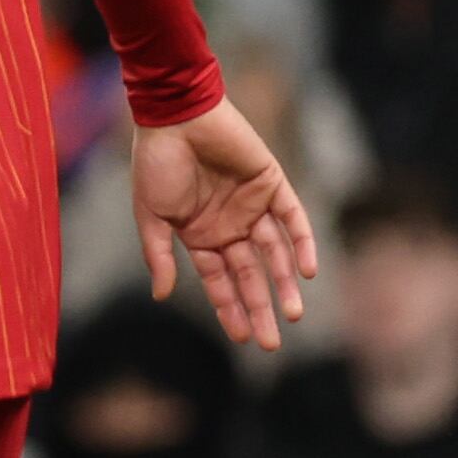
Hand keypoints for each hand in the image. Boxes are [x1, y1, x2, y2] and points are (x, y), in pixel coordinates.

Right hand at [128, 101, 313, 347]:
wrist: (176, 115)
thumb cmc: (156, 163)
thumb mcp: (151, 215)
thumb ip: (159, 256)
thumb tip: (162, 296)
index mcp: (200, 236)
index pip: (221, 281)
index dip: (231, 309)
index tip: (242, 338)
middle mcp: (229, 225)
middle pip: (250, 274)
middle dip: (260, 307)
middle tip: (272, 342)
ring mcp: (252, 205)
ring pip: (275, 253)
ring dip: (284, 282)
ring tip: (293, 313)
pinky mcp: (272, 183)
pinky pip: (293, 218)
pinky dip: (301, 242)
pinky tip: (306, 270)